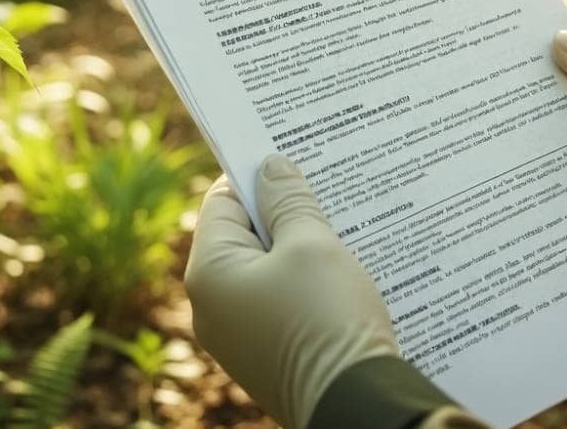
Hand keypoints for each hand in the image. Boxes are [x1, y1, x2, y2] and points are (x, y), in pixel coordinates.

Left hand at [186, 155, 398, 427]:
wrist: (358, 407)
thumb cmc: (329, 321)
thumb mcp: (312, 247)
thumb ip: (288, 201)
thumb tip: (271, 166)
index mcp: (208, 274)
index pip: (221, 204)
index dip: (254, 179)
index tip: (289, 162)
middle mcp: (210, 308)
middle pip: (241, 239)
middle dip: (280, 216)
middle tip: (320, 195)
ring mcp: (237, 338)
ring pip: (263, 273)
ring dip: (296, 252)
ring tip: (337, 234)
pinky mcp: (265, 357)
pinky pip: (277, 306)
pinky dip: (302, 288)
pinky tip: (337, 277)